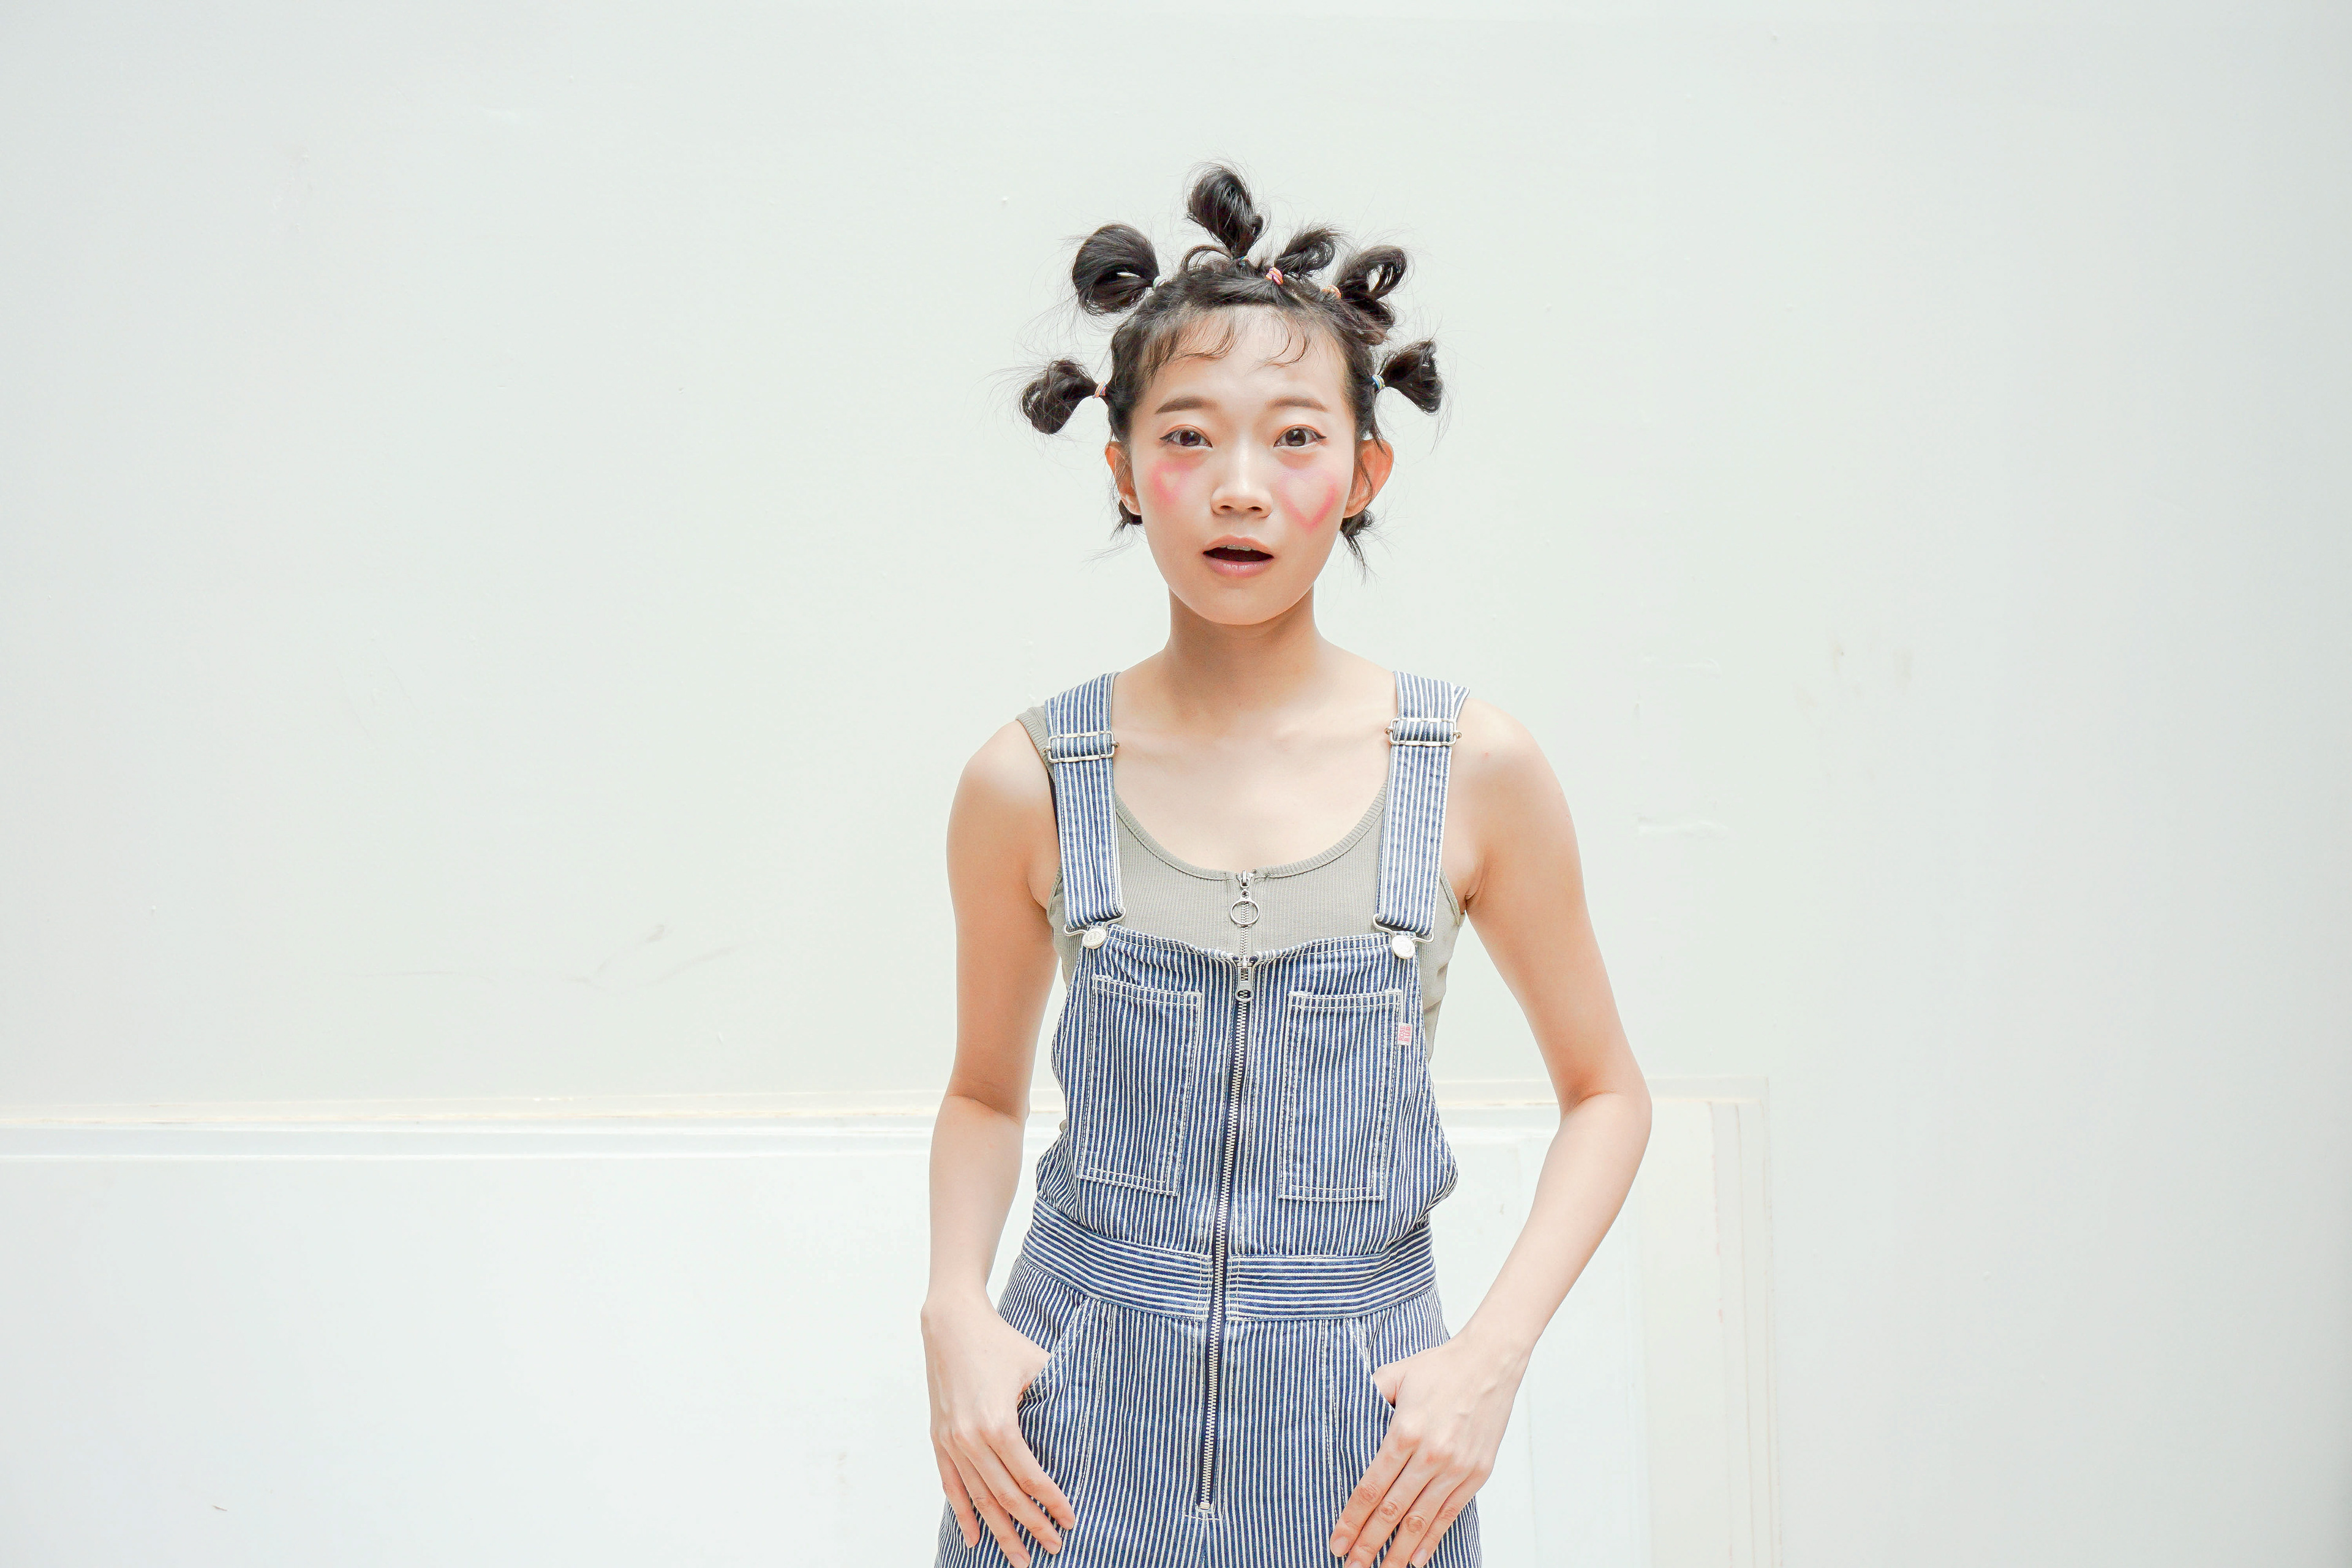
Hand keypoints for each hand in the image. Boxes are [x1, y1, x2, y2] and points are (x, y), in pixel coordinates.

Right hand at [922, 1293, 1074, 1564]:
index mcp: (998, 1423)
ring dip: (999, 1530)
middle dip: (1031, 1526)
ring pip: (978, 1499)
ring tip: (1018, 1557)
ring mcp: (951, 1441)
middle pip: (1005, 1496)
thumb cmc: (1000, 1342)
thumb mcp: (1038, 1365)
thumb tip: (1090, 1421)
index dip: (1052, 1502)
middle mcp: (971, 1439)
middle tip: (1053, 1547)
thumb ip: (1060, 1397)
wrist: (951, 1324)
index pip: (1030, 1477)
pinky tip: (973, 1538)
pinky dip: (962, 1514)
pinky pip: (950, 1485)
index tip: (1070, 1521)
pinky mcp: (939, 1438)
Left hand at [1327, 1328, 1524, 1567]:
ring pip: (1421, 1521)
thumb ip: (1367, 1398)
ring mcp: (1456, 1468)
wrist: (1489, 1362)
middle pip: (1392, 1511)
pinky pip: (1449, 1515)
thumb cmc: (1439, 1366)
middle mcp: (1430, 1455)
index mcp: (1404, 1431)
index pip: (1371, 1488)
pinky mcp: (1476, 1474)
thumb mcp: (1393, 1374)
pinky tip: (1416, 1559)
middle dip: (1368, 1544)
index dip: (1351, 1519)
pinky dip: (1432, 1540)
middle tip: (1349, 1566)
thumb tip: (1343, 1419)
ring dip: (1398, 1551)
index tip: (1336, 1541)